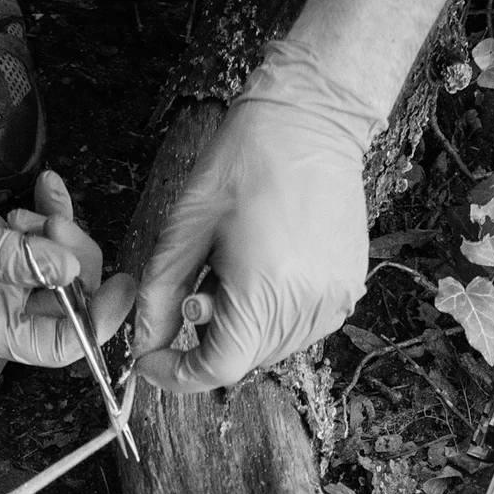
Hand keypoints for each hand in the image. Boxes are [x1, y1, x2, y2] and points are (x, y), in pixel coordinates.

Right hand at [0, 110, 133, 367]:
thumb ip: (14, 259)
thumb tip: (66, 271)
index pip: (58, 347)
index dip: (95, 322)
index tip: (121, 287)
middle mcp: (2, 310)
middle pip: (71, 304)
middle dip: (73, 261)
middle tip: (50, 225)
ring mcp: (9, 277)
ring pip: (68, 267)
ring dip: (62, 233)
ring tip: (29, 212)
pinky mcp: (13, 245)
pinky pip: (55, 237)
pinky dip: (57, 211)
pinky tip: (46, 186)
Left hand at [134, 42, 382, 393]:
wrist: (311, 120)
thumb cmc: (243, 162)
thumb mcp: (185, 227)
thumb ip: (161, 295)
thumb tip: (144, 345)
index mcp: (264, 292)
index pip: (216, 368)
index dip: (176, 374)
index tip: (150, 360)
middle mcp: (307, 307)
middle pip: (243, 361)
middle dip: (206, 343)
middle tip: (195, 291)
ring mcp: (335, 302)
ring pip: (270, 349)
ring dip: (240, 329)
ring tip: (234, 270)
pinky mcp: (349, 289)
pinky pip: (299, 327)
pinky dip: (271, 316)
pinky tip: (264, 269)